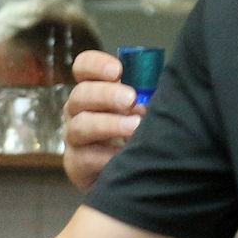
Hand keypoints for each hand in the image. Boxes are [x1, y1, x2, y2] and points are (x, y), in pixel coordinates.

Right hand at [62, 48, 139, 192]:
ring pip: (81, 126)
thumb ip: (147, 95)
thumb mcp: (143, 108)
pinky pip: (85, 158)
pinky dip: (107, 156)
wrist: (128, 172)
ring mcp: (74, 137)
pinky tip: (125, 155)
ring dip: (109, 125)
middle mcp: (78, 110)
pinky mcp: (75, 164)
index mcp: (93, 88)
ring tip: (135, 127)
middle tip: (131, 99)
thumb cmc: (137, 132)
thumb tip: (163, 91)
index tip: (118, 71)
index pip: (84, 67)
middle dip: (106, 95)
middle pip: (81, 94)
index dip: (96, 65)